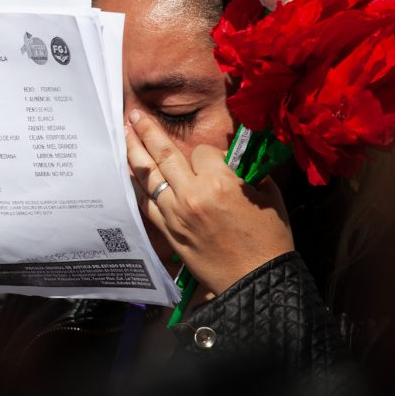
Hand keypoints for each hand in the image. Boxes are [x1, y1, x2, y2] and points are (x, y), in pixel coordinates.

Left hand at [125, 110, 293, 295]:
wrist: (256, 281)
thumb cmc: (269, 240)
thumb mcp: (268, 197)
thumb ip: (248, 173)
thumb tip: (234, 160)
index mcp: (220, 183)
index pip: (203, 151)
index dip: (210, 152)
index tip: (216, 159)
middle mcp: (192, 195)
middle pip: (164, 154)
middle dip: (148, 131)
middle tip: (134, 114)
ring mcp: (176, 214)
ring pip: (149, 176)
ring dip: (135, 153)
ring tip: (125, 134)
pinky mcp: (168, 231)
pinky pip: (146, 202)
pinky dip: (137, 185)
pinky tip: (131, 172)